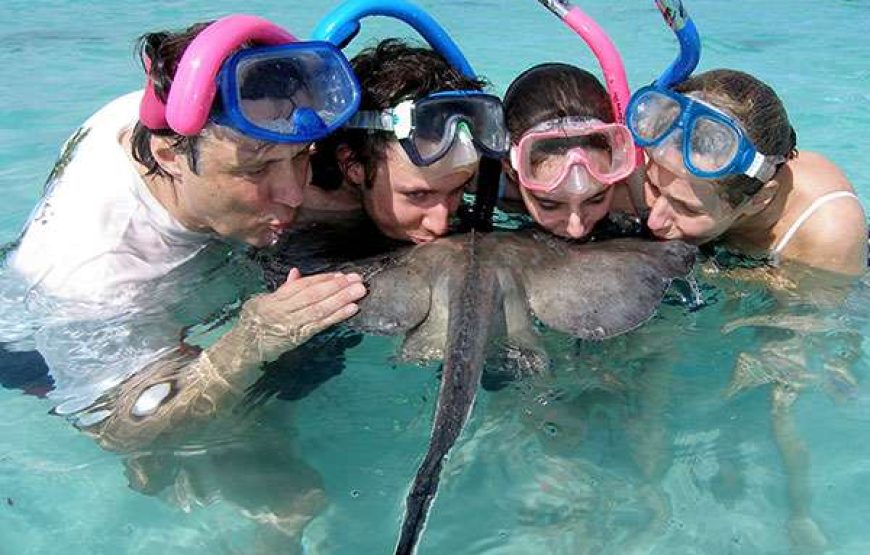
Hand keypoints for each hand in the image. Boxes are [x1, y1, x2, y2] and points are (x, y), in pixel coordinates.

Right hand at [237, 268, 366, 362]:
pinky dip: (337, 316)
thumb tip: (296, 272)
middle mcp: (283, 310)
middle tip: (357, 279)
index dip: (322, 279)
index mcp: (275, 298)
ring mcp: (291, 324)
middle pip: (313, 296)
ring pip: (319, 310)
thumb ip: (283, 288)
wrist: (244, 347)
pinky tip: (352, 309)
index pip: (302, 286)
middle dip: (336, 286)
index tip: (340, 274)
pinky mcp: (299, 337)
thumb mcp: (263, 301)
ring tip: (359, 291)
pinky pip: (320, 325)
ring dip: (341, 299)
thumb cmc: (255, 321)